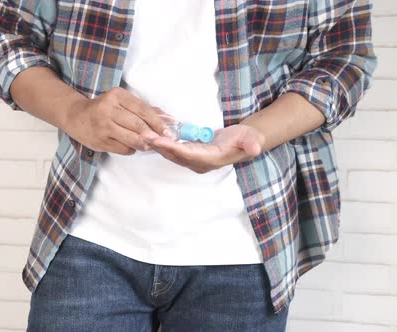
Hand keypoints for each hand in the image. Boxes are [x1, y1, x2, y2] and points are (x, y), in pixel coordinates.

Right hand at [62, 87, 172, 154]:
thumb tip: (167, 117)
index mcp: (116, 95)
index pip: (142, 110)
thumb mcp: (120, 101)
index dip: (157, 122)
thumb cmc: (103, 108)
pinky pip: (122, 148)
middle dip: (153, 135)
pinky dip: (131, 149)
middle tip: (162, 141)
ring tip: (149, 145)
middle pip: (138, 125)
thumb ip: (142, 108)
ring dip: (144, 144)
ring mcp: (103, 126)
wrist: (76, 116)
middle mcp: (108, 109)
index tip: (167, 131)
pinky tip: (132, 146)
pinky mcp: (99, 141)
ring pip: (131, 138)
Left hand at [148, 124, 265, 173]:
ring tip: (142, 135)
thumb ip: (251, 143)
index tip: (158, 141)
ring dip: (157, 146)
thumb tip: (255, 148)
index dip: (173, 148)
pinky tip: (151, 135)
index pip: (188, 155)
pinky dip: (162, 143)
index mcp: (211, 160)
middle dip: (159, 147)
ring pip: (171, 154)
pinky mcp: (190, 154)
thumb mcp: (252, 138)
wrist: (244, 142)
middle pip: (175, 156)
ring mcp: (194, 160)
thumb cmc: (247, 139)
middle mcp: (200, 163)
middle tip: (143, 136)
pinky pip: (173, 150)